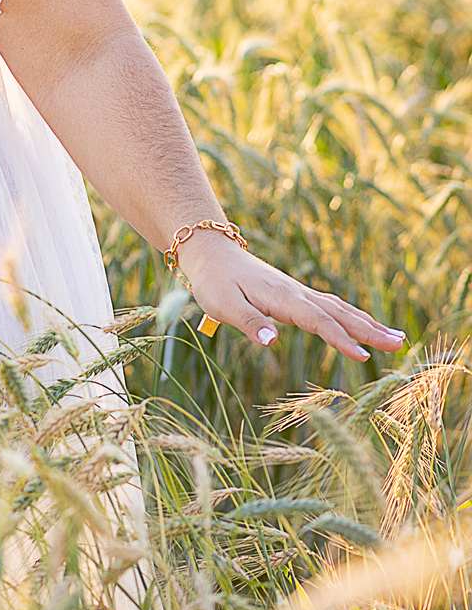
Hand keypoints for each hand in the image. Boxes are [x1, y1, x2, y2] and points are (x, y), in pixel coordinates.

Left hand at [180, 229, 405, 361]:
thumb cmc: (214, 281)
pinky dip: (351, 316)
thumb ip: (248, 321)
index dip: (341, 339)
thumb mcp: (222, 303)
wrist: (210, 252)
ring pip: (339, 308)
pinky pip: (330, 306)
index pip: (318, 321)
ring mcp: (298, 292)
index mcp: (282, 298)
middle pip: (339, 313)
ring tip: (396, 338)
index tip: (364, 357)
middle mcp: (296, 293)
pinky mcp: (294, 294)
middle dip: (370, 330)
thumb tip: (271, 341)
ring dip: (367, 323)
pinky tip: (363, 325)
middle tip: (400, 345)